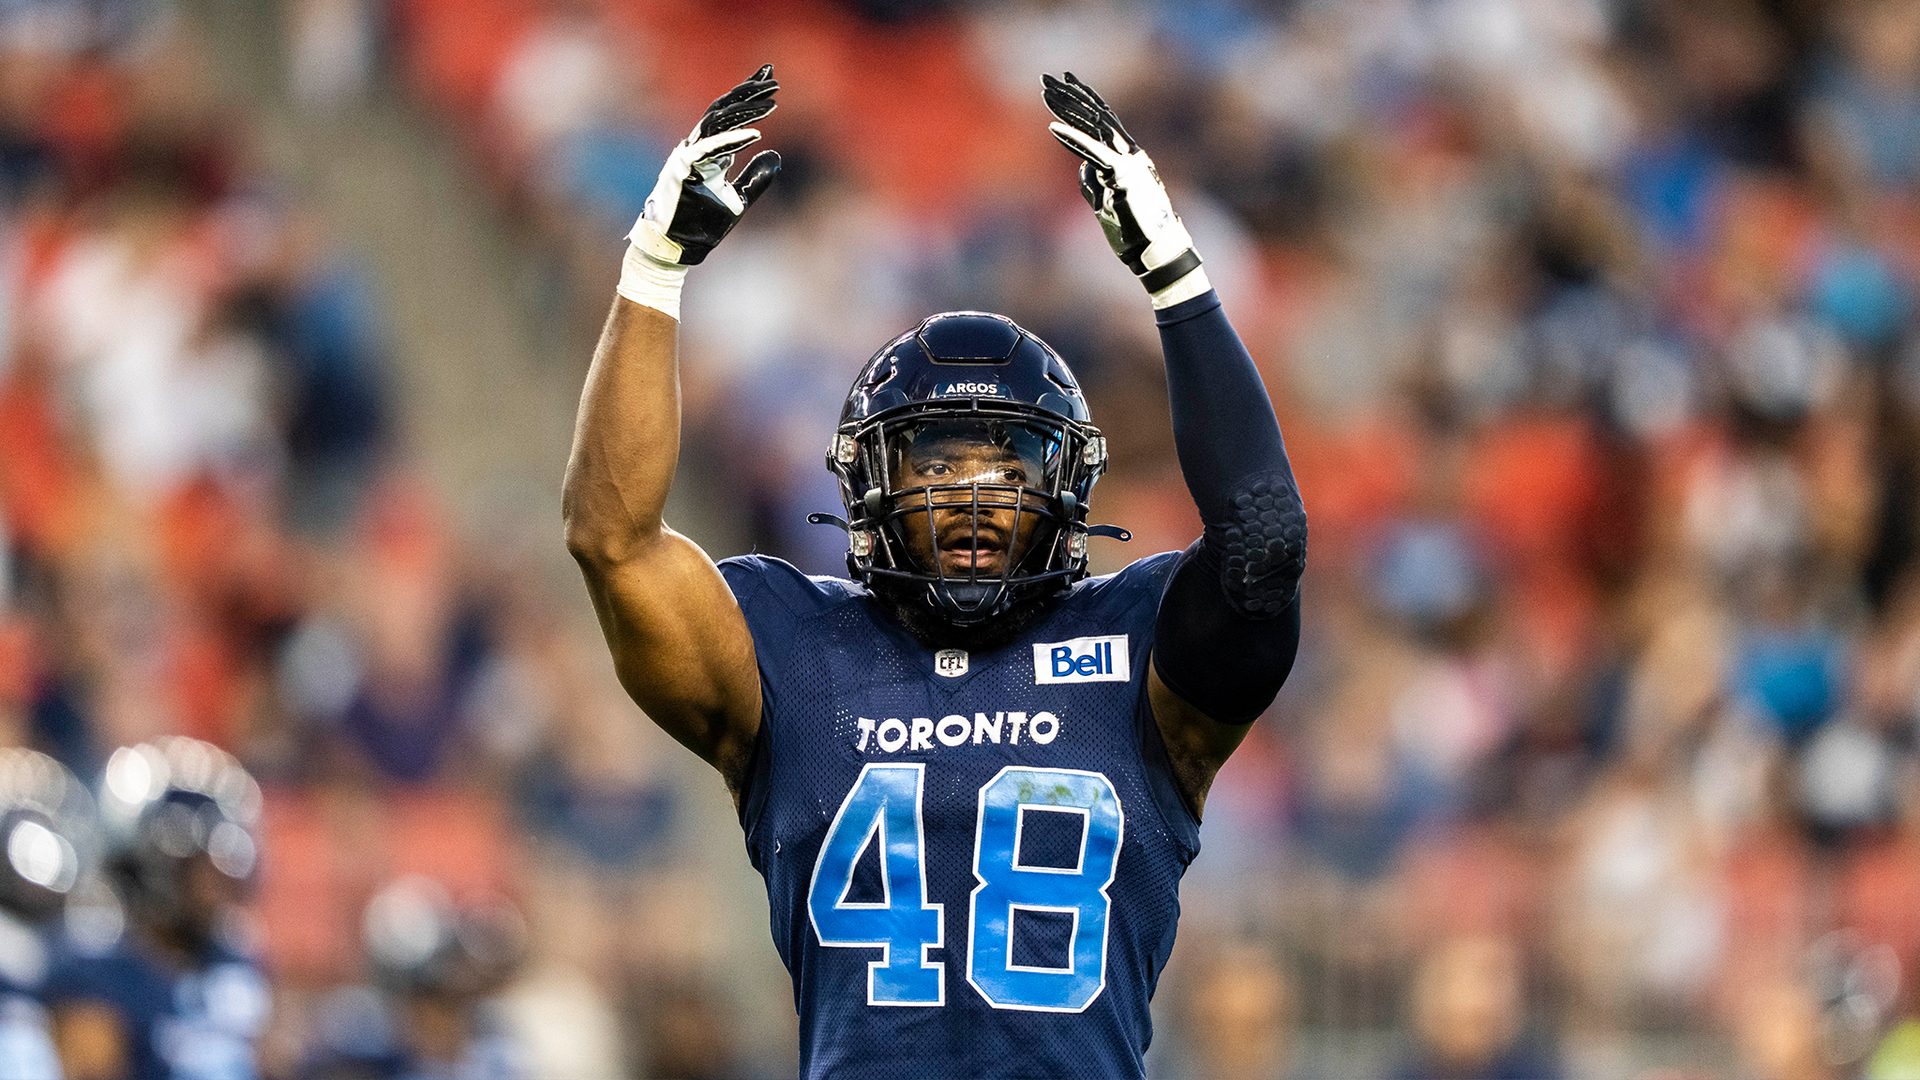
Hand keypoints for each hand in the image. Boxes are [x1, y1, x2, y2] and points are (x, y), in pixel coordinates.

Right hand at [630, 64, 782, 265]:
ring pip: (716, 121)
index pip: (729, 116)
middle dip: (747, 91)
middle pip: (723, 110)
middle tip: (771, 76)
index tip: (770, 83)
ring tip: (769, 99)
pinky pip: (710, 149)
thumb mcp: (739, 199)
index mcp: (708, 151)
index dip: (749, 98)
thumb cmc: (702, 225)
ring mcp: (688, 156)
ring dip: (743, 108)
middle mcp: (696, 147)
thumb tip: (776, 154)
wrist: (676, 248)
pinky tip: (756, 134)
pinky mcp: (684, 170)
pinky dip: (732, 140)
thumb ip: (756, 178)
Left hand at [1042, 72, 1202, 295]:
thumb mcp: (1108, 205)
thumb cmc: (1136, 233)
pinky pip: (1094, 152)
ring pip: (1094, 126)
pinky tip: (1053, 127)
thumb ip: (1095, 185)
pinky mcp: (1122, 176)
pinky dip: (1073, 139)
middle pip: (1095, 116)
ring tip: (1046, 91)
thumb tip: (1083, 169)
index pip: (1100, 123)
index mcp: (1127, 159)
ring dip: (1068, 107)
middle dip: (1070, 96)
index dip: (1080, 102)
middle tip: (1046, 79)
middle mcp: (1129, 154)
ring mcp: (1128, 163)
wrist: (1157, 251)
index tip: (1061, 87)